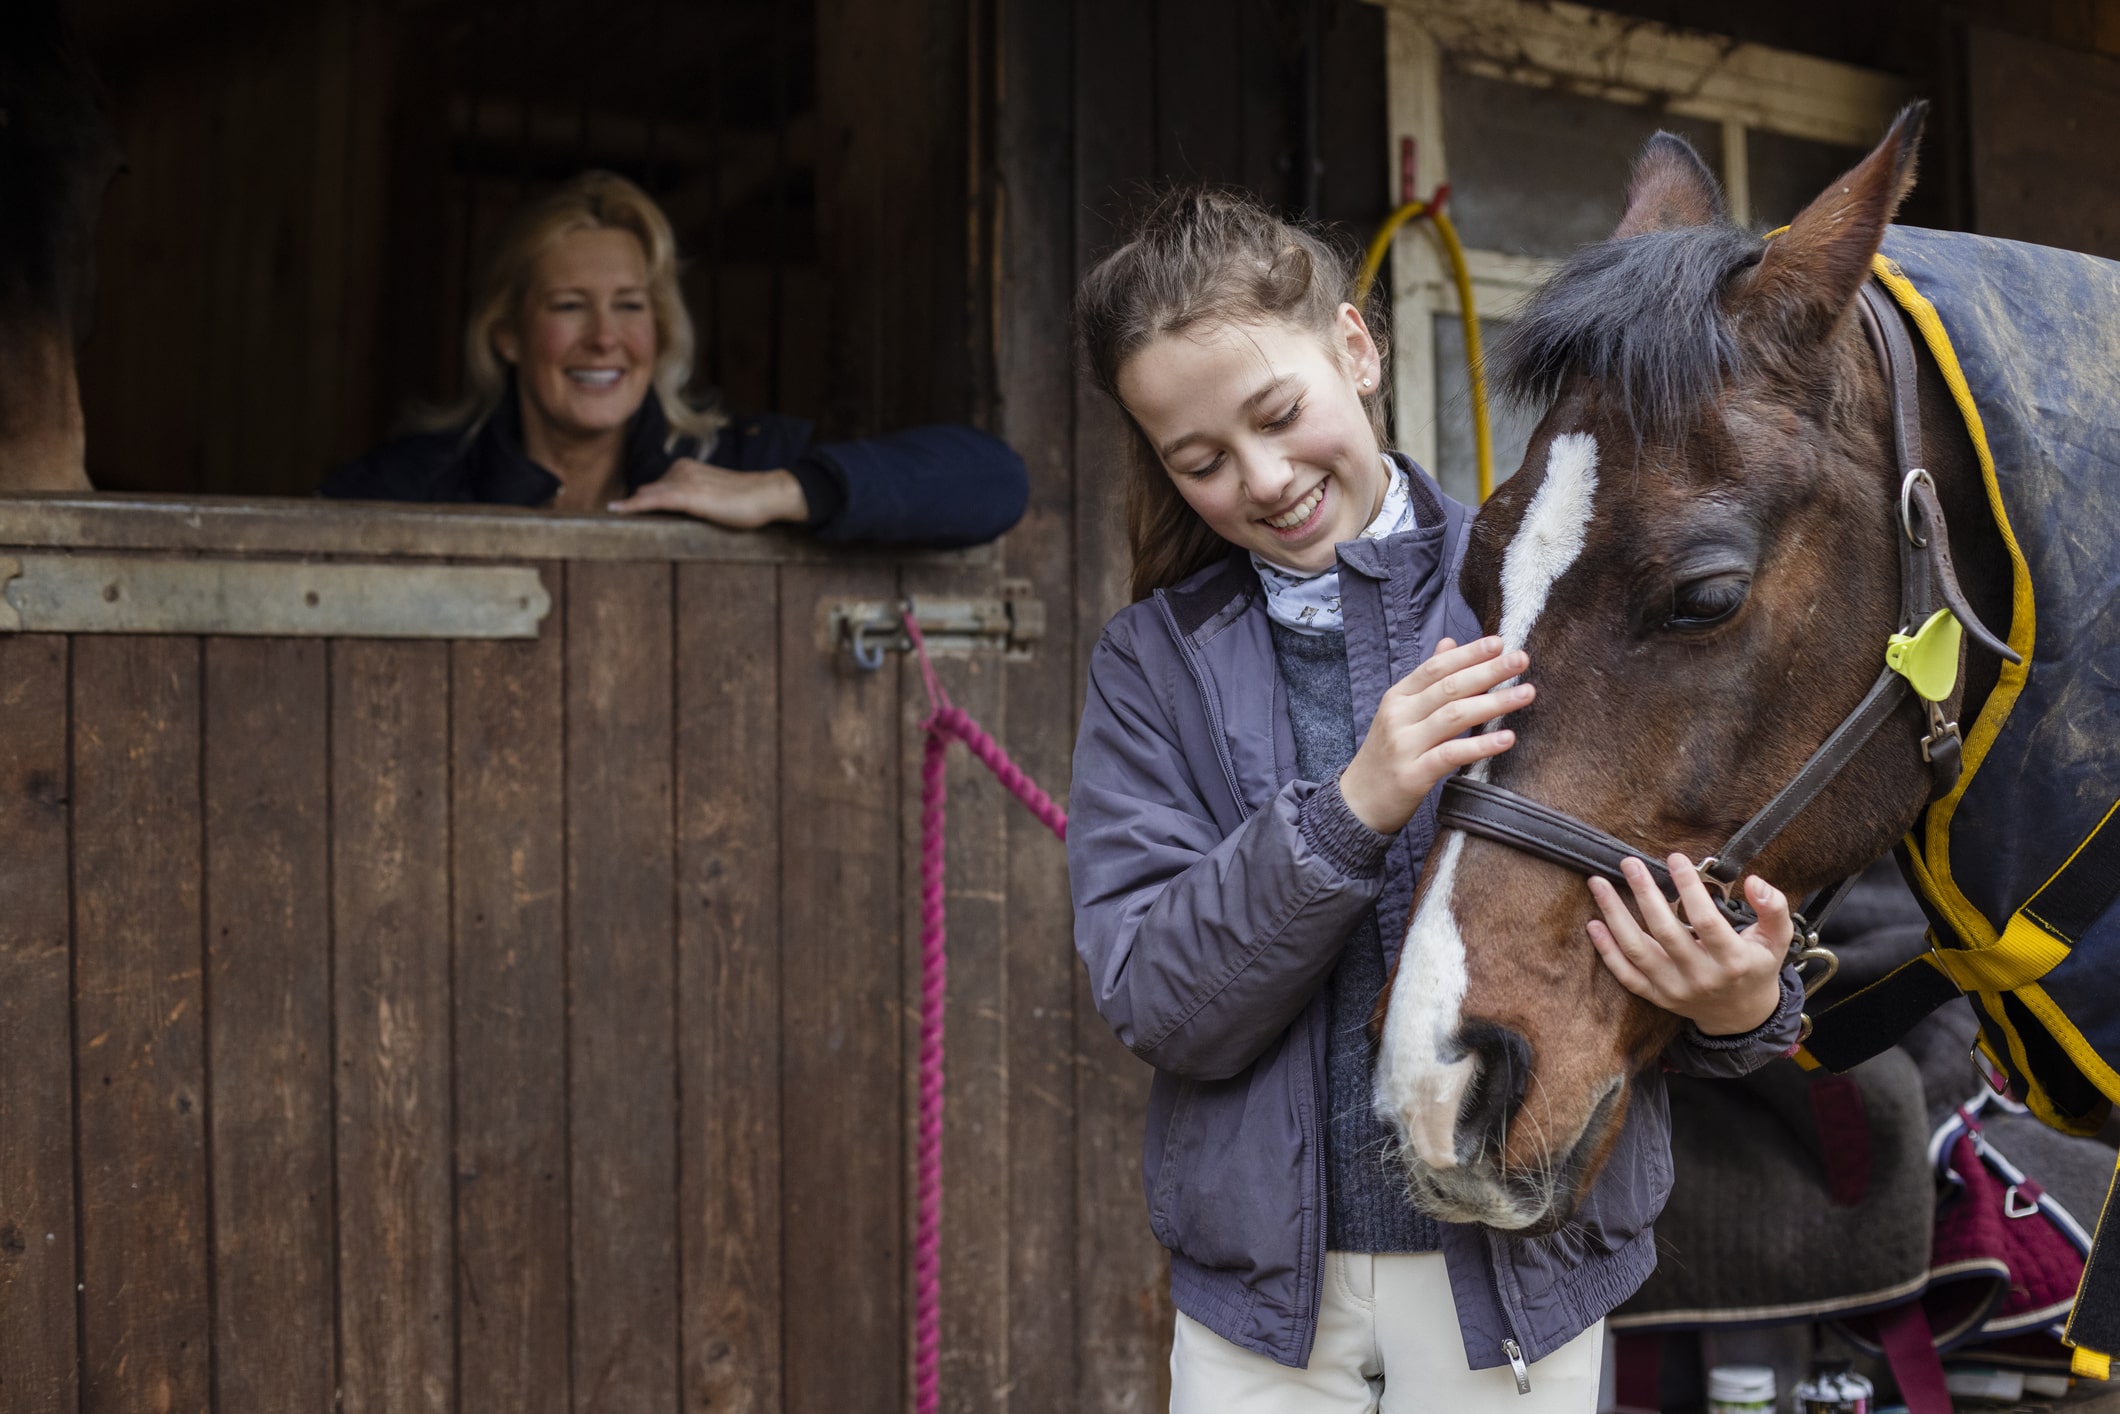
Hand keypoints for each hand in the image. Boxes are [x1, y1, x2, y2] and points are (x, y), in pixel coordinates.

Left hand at [606, 459, 809, 528]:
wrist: (766, 494)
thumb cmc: (747, 501)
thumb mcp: (714, 498)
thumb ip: (694, 500)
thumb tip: (676, 509)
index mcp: (687, 469)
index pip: (658, 486)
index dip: (641, 498)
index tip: (619, 507)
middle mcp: (681, 471)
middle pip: (650, 491)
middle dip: (633, 502)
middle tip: (610, 511)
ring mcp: (683, 482)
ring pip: (648, 496)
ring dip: (630, 506)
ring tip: (611, 512)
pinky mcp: (687, 496)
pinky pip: (654, 501)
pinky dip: (634, 505)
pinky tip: (617, 510)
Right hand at [1337, 636, 1530, 834]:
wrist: (1357, 803)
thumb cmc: (1386, 755)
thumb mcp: (1399, 713)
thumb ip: (1426, 679)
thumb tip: (1449, 642)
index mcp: (1397, 698)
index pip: (1435, 668)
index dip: (1467, 654)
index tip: (1498, 642)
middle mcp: (1399, 717)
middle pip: (1448, 688)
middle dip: (1488, 671)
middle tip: (1521, 660)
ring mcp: (1404, 745)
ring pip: (1453, 716)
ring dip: (1493, 703)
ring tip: (1526, 693)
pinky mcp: (1413, 775)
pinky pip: (1451, 755)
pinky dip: (1480, 745)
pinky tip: (1507, 738)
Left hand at [1587, 854, 1790, 1035]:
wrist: (1741, 1016)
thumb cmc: (1756, 967)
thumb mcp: (1777, 939)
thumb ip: (1773, 908)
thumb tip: (1755, 881)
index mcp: (1733, 960)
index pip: (1706, 920)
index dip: (1689, 888)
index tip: (1675, 859)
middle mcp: (1701, 977)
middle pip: (1665, 932)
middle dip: (1645, 894)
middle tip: (1630, 863)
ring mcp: (1674, 989)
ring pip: (1637, 951)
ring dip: (1614, 915)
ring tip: (1598, 884)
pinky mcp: (1656, 996)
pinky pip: (1626, 975)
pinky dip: (1607, 951)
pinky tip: (1593, 924)